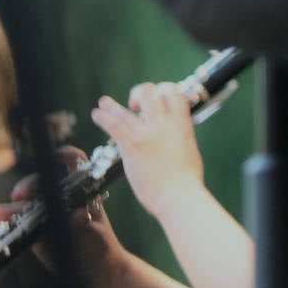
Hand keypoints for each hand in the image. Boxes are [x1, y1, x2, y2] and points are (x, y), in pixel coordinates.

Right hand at [0, 146, 126, 287]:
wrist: (95, 272)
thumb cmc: (100, 247)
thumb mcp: (96, 235)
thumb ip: (86, 225)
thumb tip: (79, 215)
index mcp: (81, 191)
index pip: (73, 162)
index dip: (64, 155)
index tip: (54, 158)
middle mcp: (60, 197)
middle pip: (41, 181)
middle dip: (29, 185)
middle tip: (21, 195)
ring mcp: (45, 212)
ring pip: (25, 202)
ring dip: (12, 206)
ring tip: (1, 213)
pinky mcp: (33, 229)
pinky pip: (18, 221)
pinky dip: (8, 219)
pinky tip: (1, 219)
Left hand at [91, 81, 202, 220]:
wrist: (179, 196)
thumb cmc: (186, 180)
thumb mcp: (190, 149)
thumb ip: (180, 136)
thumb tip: (175, 133)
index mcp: (182, 124)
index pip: (175, 93)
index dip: (165, 90)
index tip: (159, 98)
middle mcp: (164, 124)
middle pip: (150, 92)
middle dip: (141, 93)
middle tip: (136, 105)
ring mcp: (146, 134)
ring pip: (126, 109)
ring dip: (111, 105)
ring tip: (103, 102)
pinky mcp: (131, 146)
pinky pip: (113, 125)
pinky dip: (102, 117)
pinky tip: (97, 115)